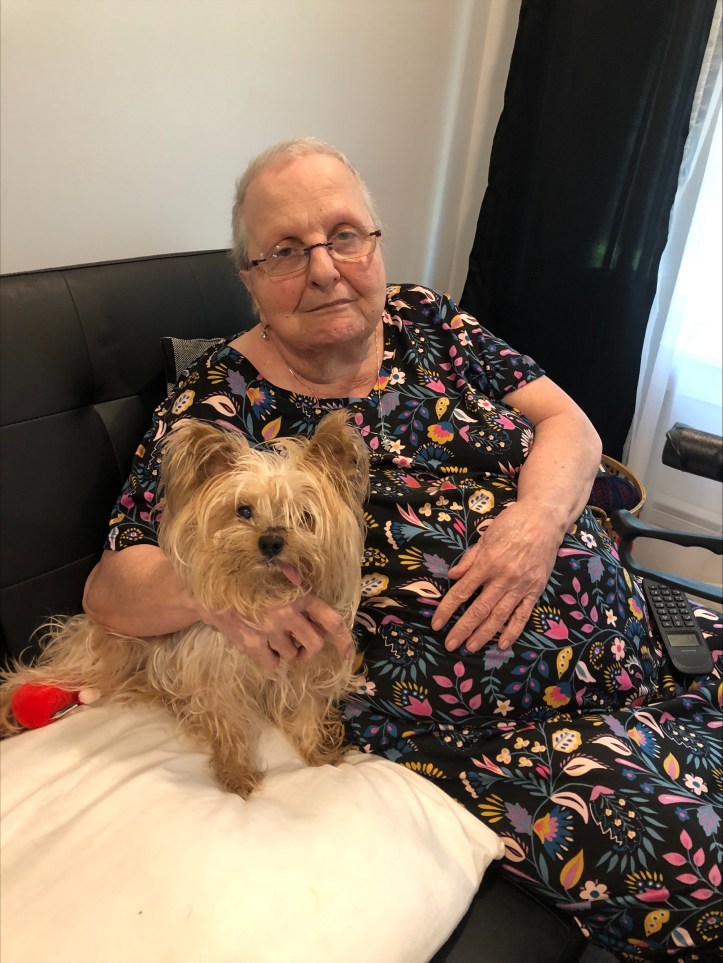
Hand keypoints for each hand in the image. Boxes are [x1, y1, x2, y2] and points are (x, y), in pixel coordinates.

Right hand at [200, 594, 353, 671]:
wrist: (210, 591)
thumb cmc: (248, 584)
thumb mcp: (277, 579)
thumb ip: (300, 591)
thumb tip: (319, 615)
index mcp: (299, 594)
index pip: (333, 621)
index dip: (344, 641)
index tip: (348, 655)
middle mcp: (288, 612)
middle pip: (315, 644)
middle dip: (309, 649)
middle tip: (299, 646)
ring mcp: (270, 629)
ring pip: (292, 655)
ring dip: (286, 651)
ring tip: (271, 636)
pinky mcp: (252, 644)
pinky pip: (273, 664)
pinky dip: (269, 660)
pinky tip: (260, 644)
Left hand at [431, 502, 562, 651]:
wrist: (545, 519)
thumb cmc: (512, 523)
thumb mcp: (486, 536)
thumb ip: (470, 558)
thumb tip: (452, 577)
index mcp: (487, 563)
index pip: (462, 592)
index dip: (447, 609)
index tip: (436, 623)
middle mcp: (503, 578)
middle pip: (479, 609)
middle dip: (463, 629)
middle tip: (450, 644)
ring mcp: (521, 586)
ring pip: (499, 616)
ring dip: (484, 634)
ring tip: (471, 648)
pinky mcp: (535, 590)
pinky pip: (523, 614)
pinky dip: (513, 631)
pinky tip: (503, 644)